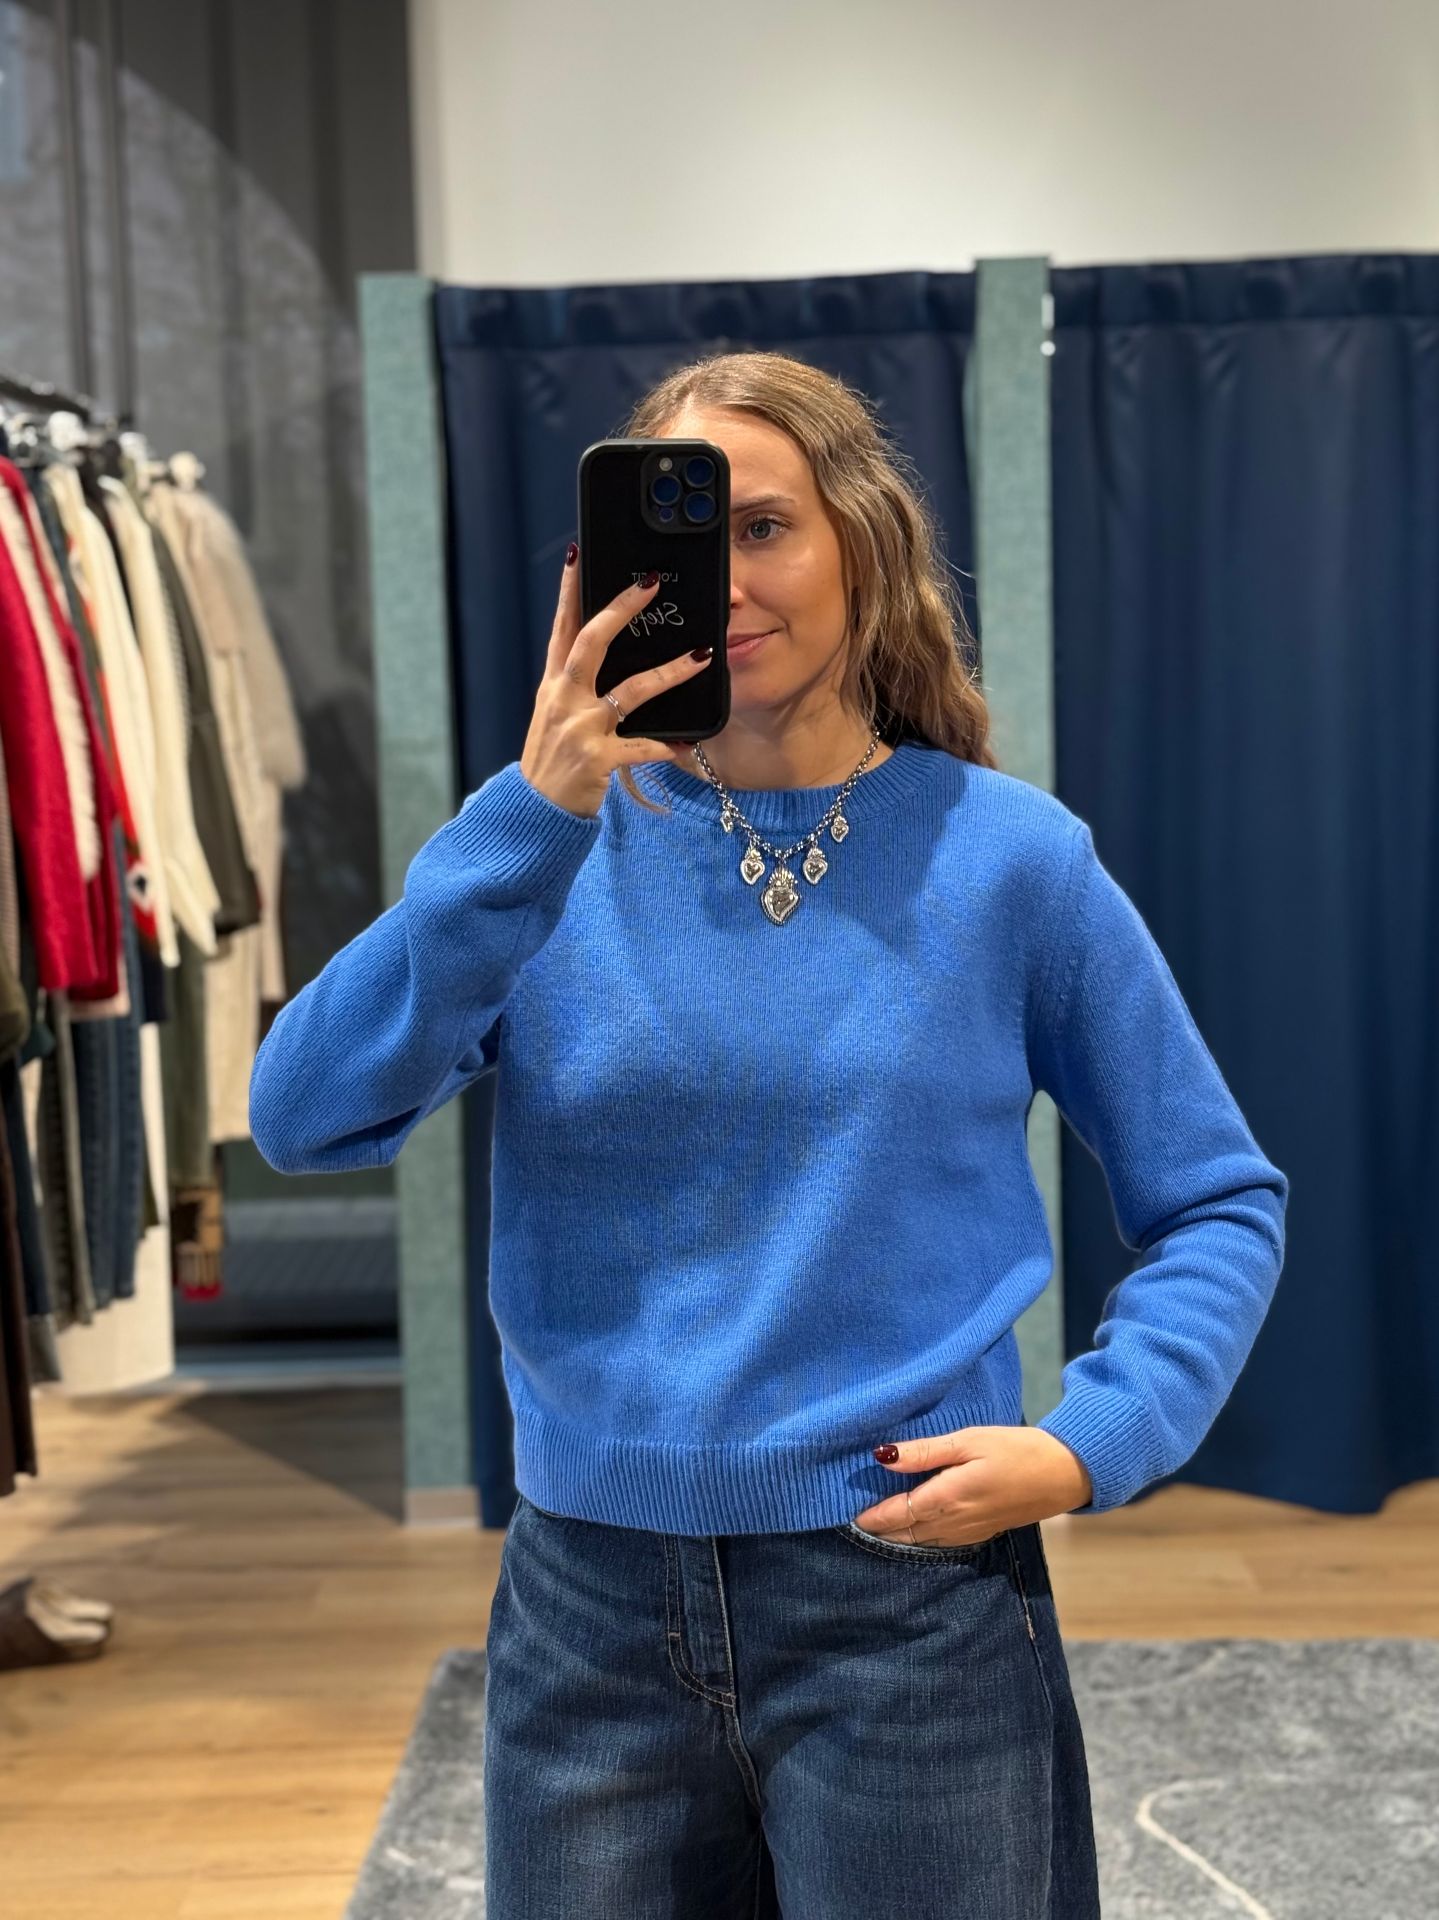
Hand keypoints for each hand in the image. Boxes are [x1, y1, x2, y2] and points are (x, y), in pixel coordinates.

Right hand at [519, 546, 710, 818]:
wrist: (534, 814)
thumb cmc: (551, 764)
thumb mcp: (553, 719)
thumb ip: (575, 688)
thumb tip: (605, 658)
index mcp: (552, 686)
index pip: (560, 628)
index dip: (567, 591)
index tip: (577, 555)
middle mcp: (564, 700)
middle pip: (591, 642)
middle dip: (620, 610)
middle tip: (649, 584)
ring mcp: (581, 729)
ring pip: (631, 690)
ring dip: (670, 672)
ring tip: (702, 656)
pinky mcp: (598, 759)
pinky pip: (642, 746)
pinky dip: (666, 745)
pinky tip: (688, 744)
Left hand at [850, 1425, 1093, 1545]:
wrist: (1063, 1474)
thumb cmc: (1015, 1449)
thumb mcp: (969, 1440)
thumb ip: (926, 1452)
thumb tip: (884, 1457)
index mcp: (948, 1497)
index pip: (898, 1513)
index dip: (872, 1517)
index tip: (849, 1516)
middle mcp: (954, 1522)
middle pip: (907, 1533)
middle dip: (881, 1531)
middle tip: (854, 1526)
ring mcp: (969, 1531)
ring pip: (923, 1541)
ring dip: (899, 1537)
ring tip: (876, 1530)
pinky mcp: (982, 1532)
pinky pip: (941, 1542)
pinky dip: (921, 1539)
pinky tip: (914, 1531)